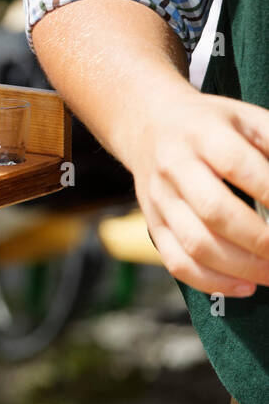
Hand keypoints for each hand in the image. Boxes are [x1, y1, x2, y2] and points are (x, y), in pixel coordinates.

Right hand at [124, 85, 268, 296]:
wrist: (146, 125)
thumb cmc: (210, 125)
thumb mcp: (246, 118)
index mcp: (202, 133)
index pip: (237, 165)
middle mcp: (174, 166)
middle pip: (214, 211)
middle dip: (261, 241)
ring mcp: (158, 199)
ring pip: (195, 244)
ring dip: (242, 267)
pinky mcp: (152, 223)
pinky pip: (176, 261)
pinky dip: (212, 282)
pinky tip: (245, 286)